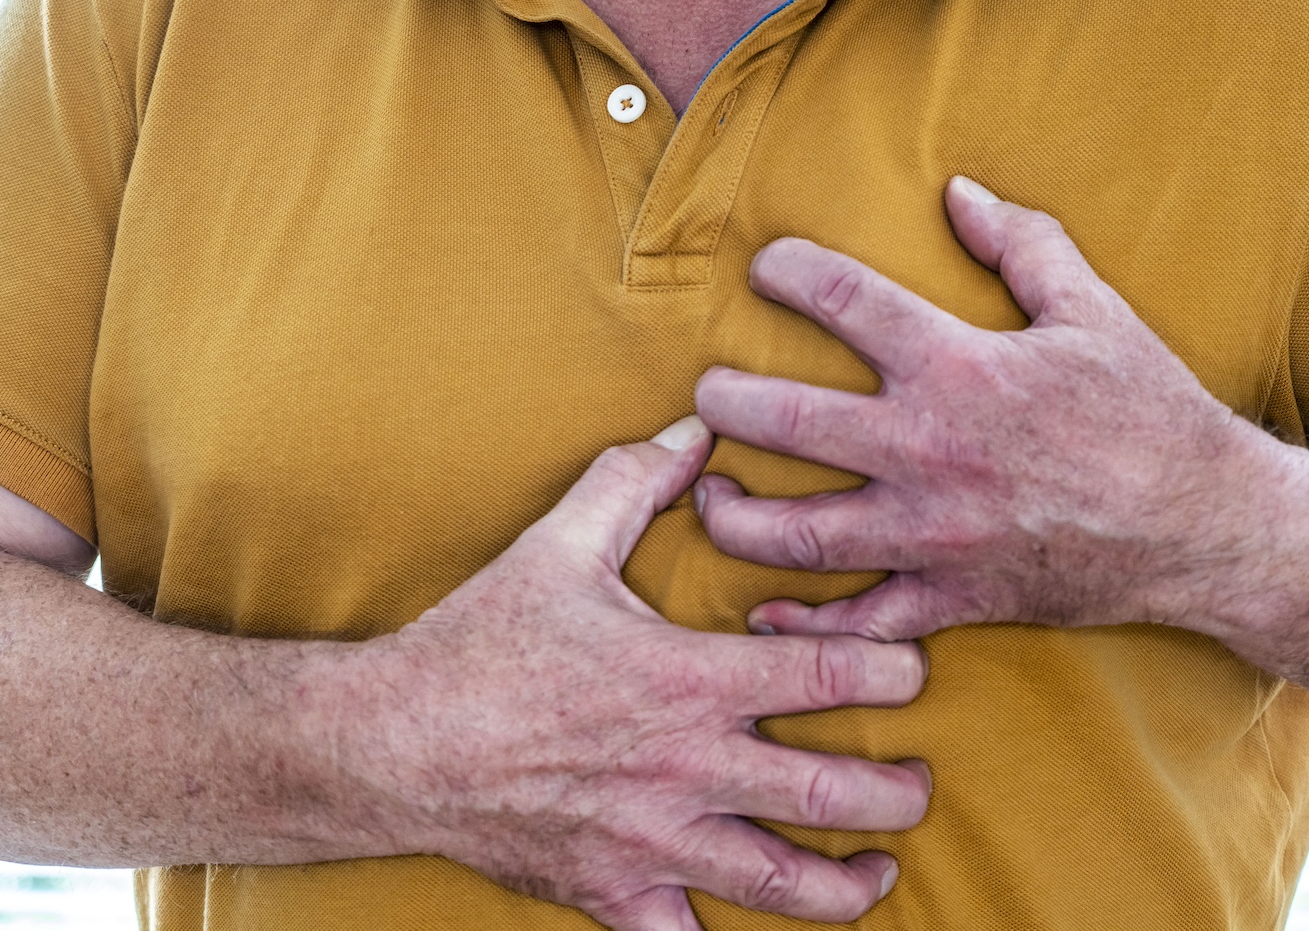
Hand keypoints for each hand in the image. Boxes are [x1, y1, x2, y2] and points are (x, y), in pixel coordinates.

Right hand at [355, 417, 931, 930]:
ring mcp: (654, 841)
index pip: (834, 673)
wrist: (392, 742)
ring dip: (850, 883)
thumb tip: (696, 427)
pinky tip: (755, 927)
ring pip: (784, 885)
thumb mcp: (560, 543)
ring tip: (875, 866)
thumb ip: (637, 480)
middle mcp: (688, 767)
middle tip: (916, 781)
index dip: (896, 668)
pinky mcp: (614, 894)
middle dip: (898, 794)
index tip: (911, 669)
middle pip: (835, 794)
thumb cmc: (480, 642)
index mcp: (689, 678)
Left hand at [692, 177, 1280, 641]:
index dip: (786, 271)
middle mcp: (929, 451)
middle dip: (725, 401)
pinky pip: (858, 619)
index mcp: (960, 367)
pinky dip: (804, 622)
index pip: (841, 299)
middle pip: (784, 422)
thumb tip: (957, 192)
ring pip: (796, 533)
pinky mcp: (951, 596)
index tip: (765, 268)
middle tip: (709, 393)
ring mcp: (933, 532)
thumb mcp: (1093, 310)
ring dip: (734, 517)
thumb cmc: (1151, 410)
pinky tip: (763, 611)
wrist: (1208, 526)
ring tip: (710, 495)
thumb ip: (1021, 244)